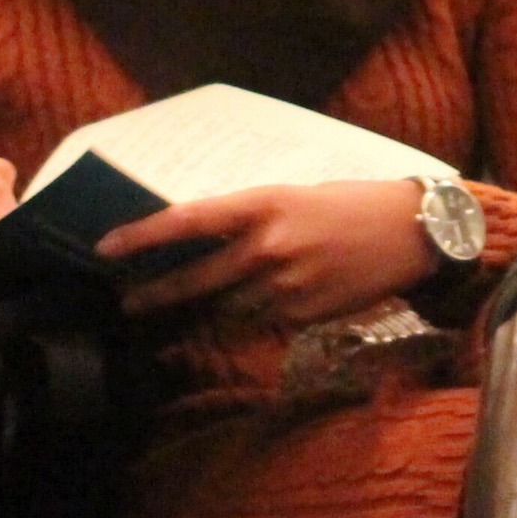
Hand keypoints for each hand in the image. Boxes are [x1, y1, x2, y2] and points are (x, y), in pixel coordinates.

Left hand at [96, 179, 434, 326]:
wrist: (411, 232)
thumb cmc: (346, 204)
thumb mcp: (289, 197)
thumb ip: (244, 220)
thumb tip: (194, 242)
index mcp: (262, 205)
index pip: (186, 221)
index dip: (141, 236)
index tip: (105, 247)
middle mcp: (268, 247)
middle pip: (196, 280)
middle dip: (156, 294)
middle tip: (127, 301)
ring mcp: (287, 286)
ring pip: (226, 306)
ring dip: (208, 306)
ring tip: (189, 304)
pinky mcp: (304, 316)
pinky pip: (261, 320)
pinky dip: (251, 313)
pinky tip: (261, 301)